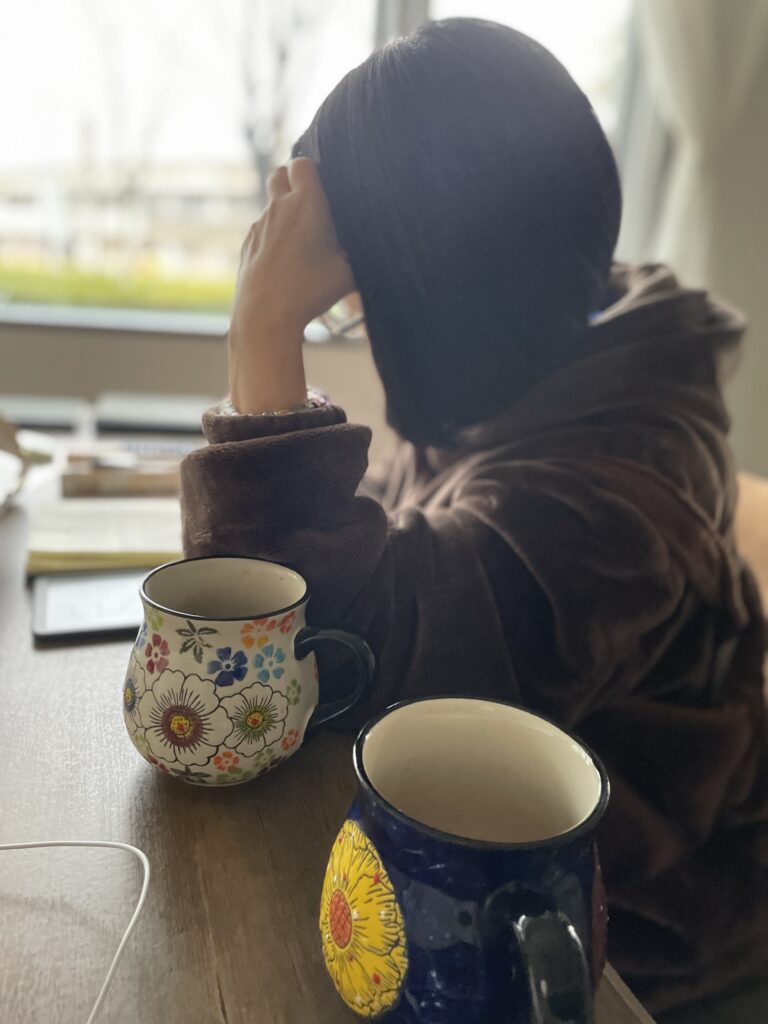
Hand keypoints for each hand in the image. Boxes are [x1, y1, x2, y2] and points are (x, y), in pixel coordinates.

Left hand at [228, 158, 354, 414]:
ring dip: (284, 212)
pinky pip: (262, 230)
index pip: (302, 163)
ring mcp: (259, 226)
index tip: (324, 187)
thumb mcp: (348, 272)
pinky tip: (284, 261)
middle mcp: (278, 208)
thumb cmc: (309, 292)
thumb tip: (371, 247)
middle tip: (309, 203)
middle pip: (279, 173)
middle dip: (292, 181)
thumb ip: (357, 251)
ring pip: (270, 204)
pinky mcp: (248, 245)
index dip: (313, 171)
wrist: (266, 316)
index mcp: (305, 204)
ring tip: (301, 239)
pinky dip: (273, 236)